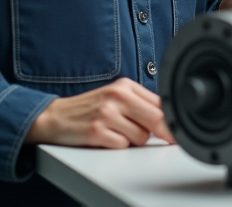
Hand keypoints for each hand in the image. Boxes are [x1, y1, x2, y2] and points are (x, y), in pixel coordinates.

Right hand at [25, 78, 172, 147]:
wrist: (55, 116)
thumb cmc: (90, 108)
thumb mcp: (116, 97)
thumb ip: (140, 104)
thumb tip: (169, 119)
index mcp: (125, 85)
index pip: (160, 103)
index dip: (171, 120)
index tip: (176, 130)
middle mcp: (117, 96)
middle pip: (156, 119)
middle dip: (161, 133)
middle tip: (161, 138)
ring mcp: (106, 113)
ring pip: (141, 137)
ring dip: (133, 140)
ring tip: (117, 132)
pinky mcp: (96, 131)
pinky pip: (123, 146)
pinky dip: (118, 146)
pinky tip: (107, 138)